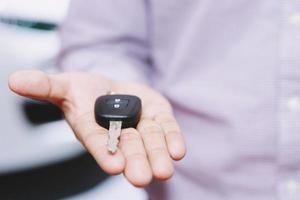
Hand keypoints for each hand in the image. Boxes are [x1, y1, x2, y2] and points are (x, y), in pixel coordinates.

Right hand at [8, 70, 185, 186]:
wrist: (110, 88)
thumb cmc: (85, 91)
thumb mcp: (63, 85)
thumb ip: (44, 86)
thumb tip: (15, 80)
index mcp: (92, 127)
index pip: (97, 141)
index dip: (104, 152)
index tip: (113, 167)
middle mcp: (117, 132)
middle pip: (127, 147)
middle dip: (135, 161)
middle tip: (141, 177)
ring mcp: (139, 126)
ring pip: (150, 141)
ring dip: (157, 155)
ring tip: (164, 170)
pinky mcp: (157, 117)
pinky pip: (166, 129)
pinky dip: (172, 139)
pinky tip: (178, 151)